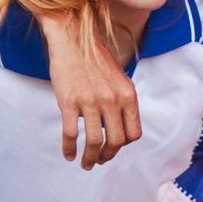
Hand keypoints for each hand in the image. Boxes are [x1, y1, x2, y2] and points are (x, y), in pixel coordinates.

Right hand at [42, 21, 141, 168]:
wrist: (73, 38)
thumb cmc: (96, 59)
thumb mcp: (119, 78)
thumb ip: (123, 102)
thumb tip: (121, 129)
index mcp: (128, 95)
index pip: (134, 133)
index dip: (124, 145)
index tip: (114, 148)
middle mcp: (112, 99)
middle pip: (116, 142)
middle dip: (108, 157)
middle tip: (99, 161)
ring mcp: (90, 101)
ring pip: (95, 142)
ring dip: (90, 158)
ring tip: (86, 163)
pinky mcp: (69, 101)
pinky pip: (71, 134)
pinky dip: (69, 149)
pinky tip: (68, 154)